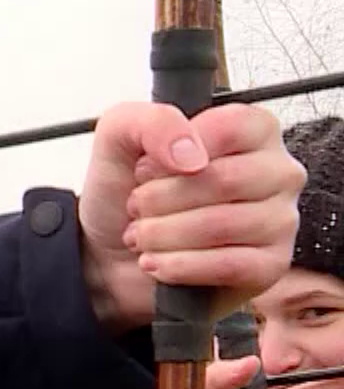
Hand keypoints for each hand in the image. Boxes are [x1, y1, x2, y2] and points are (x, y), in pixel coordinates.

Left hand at [79, 102, 303, 332]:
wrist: (109, 253)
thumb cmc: (125, 190)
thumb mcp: (120, 136)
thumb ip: (152, 122)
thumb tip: (192, 155)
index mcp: (254, 130)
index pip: (230, 127)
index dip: (173, 152)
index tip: (144, 169)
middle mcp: (278, 172)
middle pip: (223, 180)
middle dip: (159, 199)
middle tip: (136, 207)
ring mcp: (279, 220)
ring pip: (221, 225)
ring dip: (162, 234)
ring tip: (141, 236)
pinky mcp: (269, 265)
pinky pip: (229, 265)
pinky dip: (178, 266)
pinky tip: (157, 262)